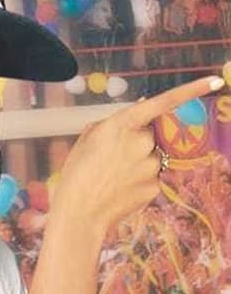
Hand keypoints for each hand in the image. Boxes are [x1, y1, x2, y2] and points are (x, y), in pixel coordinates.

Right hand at [54, 76, 222, 235]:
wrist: (78, 212)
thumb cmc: (76, 173)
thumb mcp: (87, 140)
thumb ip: (114, 122)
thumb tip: (139, 109)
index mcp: (122, 125)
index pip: (163, 103)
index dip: (191, 90)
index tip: (215, 81)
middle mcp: (142, 142)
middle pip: (152, 135)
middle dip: (138, 142)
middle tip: (113, 158)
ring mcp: (152, 165)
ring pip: (153, 157)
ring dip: (139, 162)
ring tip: (114, 177)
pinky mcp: (156, 186)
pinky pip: (153, 177)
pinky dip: (139, 181)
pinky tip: (120, 189)